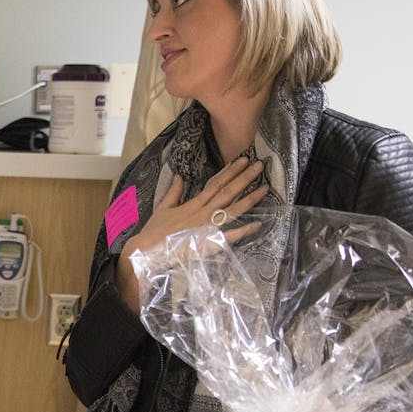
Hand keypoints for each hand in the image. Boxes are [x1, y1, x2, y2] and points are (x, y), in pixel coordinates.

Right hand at [116, 156, 267, 310]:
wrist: (147, 251)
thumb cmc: (154, 231)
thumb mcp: (163, 208)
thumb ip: (173, 191)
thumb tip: (179, 175)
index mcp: (193, 204)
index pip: (215, 184)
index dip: (229, 171)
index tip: (242, 160)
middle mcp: (203, 213)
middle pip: (227, 193)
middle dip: (244, 178)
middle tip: (259, 165)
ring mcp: (207, 227)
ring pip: (232, 210)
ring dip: (249, 199)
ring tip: (265, 188)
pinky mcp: (208, 243)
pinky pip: (229, 236)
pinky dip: (243, 231)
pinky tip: (257, 224)